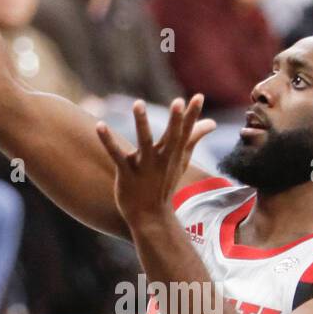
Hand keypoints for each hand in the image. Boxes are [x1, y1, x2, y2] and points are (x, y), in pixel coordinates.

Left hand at [96, 96, 214, 228]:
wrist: (150, 217)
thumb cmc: (165, 184)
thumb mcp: (180, 160)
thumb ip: (193, 138)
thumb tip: (212, 123)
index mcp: (173, 154)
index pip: (185, 132)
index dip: (192, 115)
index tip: (198, 96)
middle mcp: (161, 159)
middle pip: (170, 137)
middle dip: (175, 120)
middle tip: (178, 102)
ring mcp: (144, 166)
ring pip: (144, 142)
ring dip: (142, 123)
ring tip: (138, 103)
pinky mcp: (126, 173)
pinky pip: (116, 154)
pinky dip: (108, 140)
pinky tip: (100, 125)